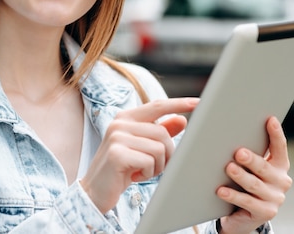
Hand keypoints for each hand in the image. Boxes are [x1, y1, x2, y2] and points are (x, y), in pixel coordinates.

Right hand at [80, 97, 198, 213]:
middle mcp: (119, 123)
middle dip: (167, 154)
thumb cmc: (121, 168)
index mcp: (125, 118)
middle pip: (163, 133)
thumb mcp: (142, 148)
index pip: (157, 106)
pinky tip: (135, 176)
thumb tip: (182, 119)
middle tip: (155, 167)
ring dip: (157, 166)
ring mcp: (116, 137)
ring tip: (142, 171)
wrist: (95, 191)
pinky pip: (150, 162)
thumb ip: (160, 132)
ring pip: (159, 148)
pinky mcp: (117, 154)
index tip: (198, 102)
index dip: (178, 103)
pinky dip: (149, 173)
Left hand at [216, 116, 292, 233]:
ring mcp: (275, 198)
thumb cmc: (244, 183)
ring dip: (241, 176)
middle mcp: (281, 181)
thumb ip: (248, 152)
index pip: (280, 148)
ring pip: (254, 185)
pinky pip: (246, 202)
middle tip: (238, 152)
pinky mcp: (265, 213)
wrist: (244, 215)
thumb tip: (230, 130)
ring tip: (229, 168)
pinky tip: (221, 190)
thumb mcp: (250, 167)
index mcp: (280, 165)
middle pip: (264, 168)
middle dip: (251, 160)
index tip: (269, 119)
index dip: (276, 134)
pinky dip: (232, 195)